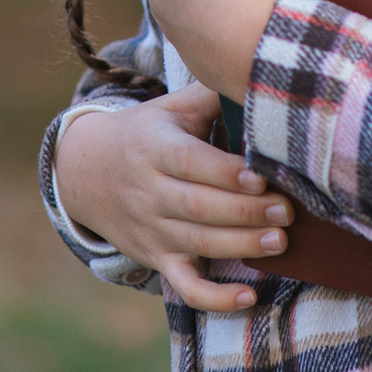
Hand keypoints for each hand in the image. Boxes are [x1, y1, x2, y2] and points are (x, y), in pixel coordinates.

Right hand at [54, 85, 293, 311]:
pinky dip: (213, 298)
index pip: (190, 162)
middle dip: (244, 211)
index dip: (225, 172)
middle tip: (286, 210)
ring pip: (196, 244)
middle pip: (197, 207)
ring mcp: (152, 229)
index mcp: (154, 148)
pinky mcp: (156, 258)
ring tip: (279, 242)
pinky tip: (248, 298)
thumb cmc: (146, 134)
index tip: (262, 175)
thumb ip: (210, 95)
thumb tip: (259, 72)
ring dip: (239, 247)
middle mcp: (149, 191)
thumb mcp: (169, 108)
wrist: (85, 172)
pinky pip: (183, 286)